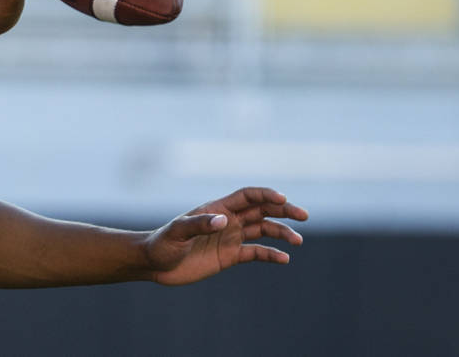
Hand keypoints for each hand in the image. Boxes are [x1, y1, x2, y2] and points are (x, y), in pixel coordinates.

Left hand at [144, 187, 308, 285]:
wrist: (154, 264)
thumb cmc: (162, 243)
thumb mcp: (177, 233)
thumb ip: (199, 225)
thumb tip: (223, 220)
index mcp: (217, 208)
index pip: (247, 196)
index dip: (265, 194)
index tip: (283, 198)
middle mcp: (227, 220)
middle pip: (261, 210)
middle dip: (283, 210)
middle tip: (304, 216)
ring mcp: (230, 237)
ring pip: (263, 230)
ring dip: (281, 233)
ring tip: (297, 241)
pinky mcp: (230, 256)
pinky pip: (255, 252)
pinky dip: (270, 254)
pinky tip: (284, 259)